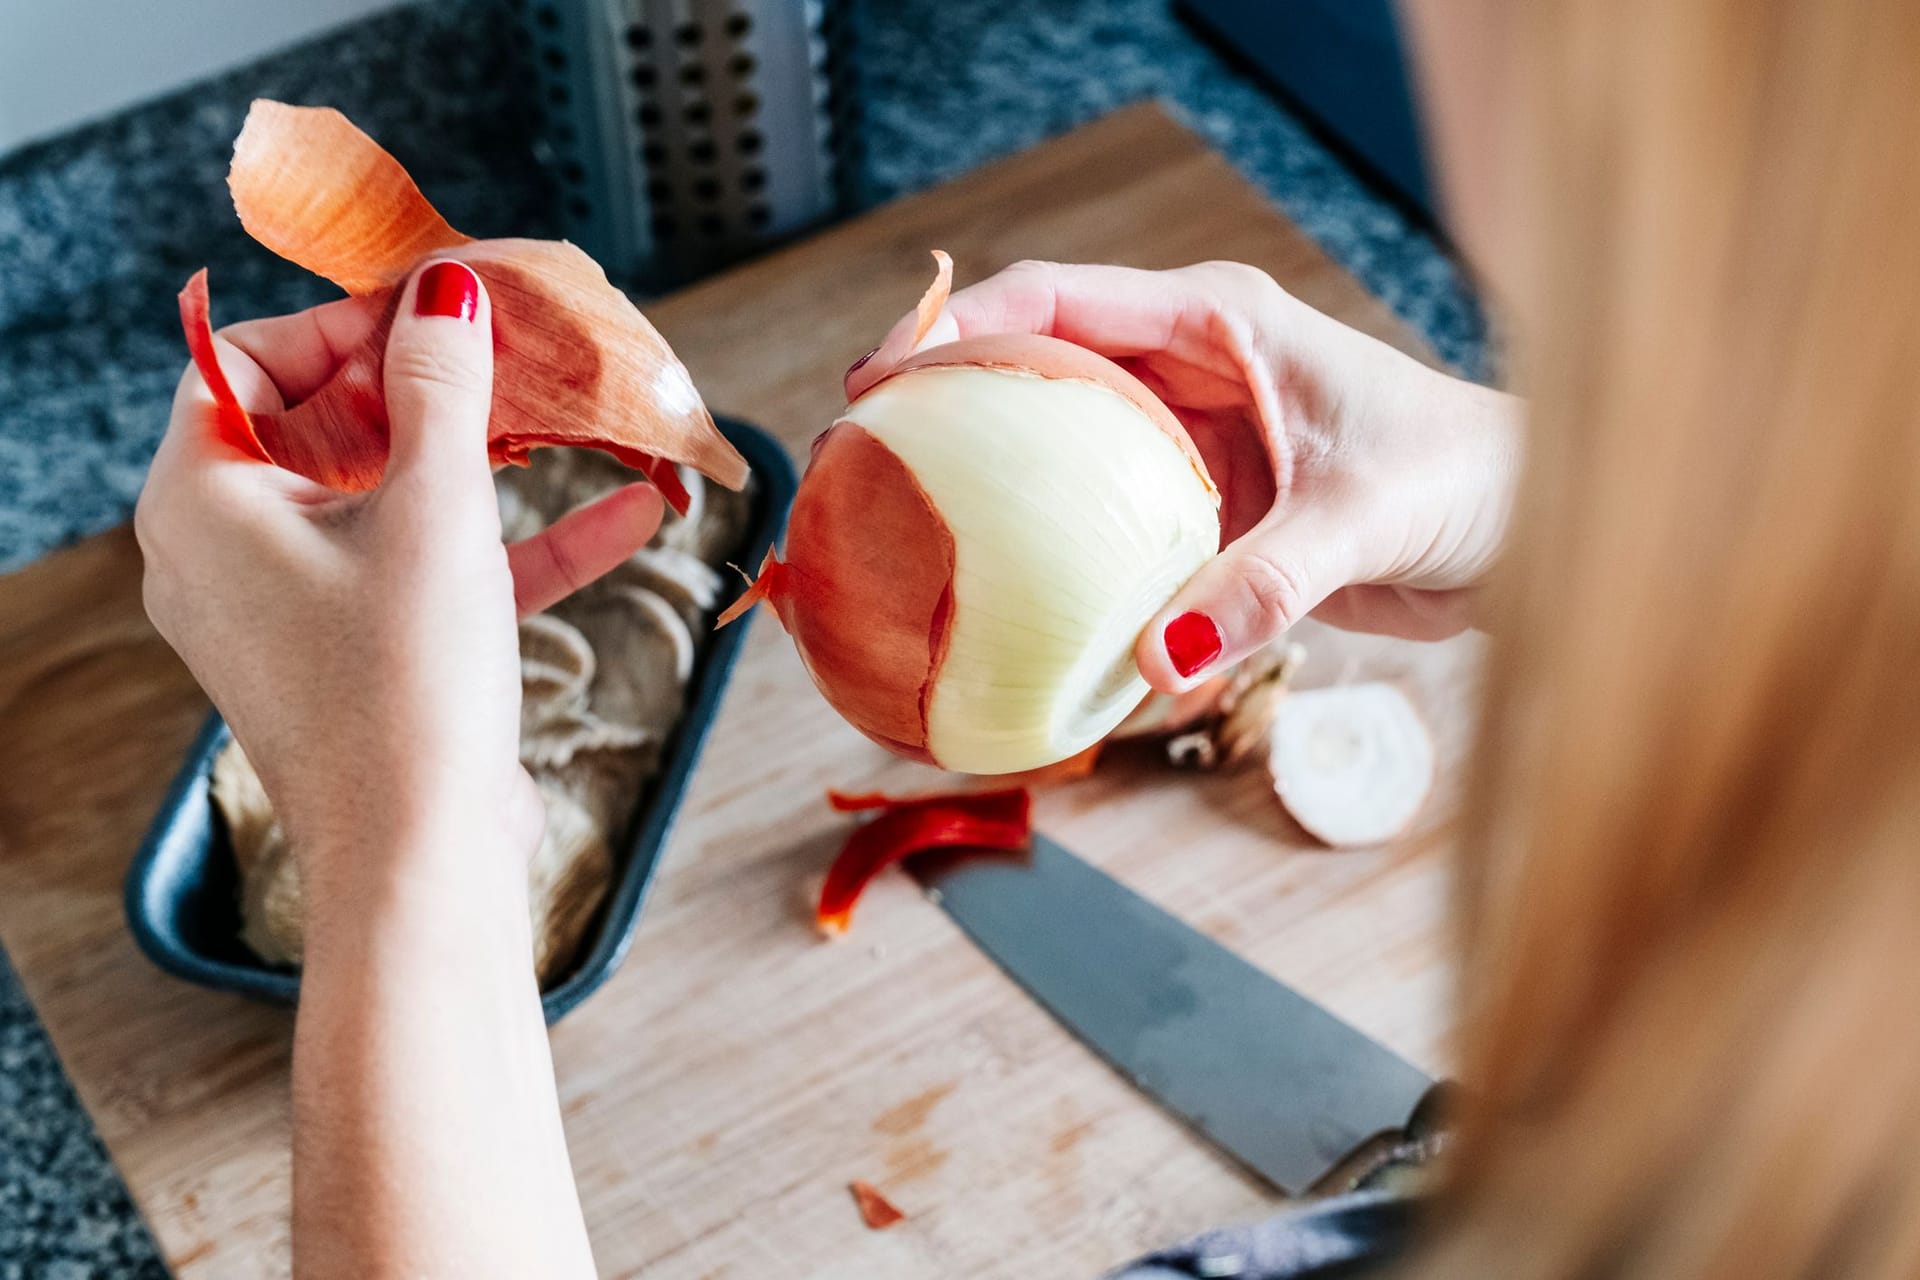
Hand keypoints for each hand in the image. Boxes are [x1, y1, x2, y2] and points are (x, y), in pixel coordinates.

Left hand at [138, 260, 661, 897]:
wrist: (423, 861)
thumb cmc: (401, 683)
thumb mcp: (433, 508)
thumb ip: (442, 387)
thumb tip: (446, 289)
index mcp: (204, 500)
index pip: (253, 363)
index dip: (347, 323)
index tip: (440, 309)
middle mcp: (232, 550)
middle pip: (331, 424)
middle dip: (438, 386)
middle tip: (517, 350)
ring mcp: (300, 608)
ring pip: (396, 499)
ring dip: (495, 463)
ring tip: (577, 418)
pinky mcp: (366, 656)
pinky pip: (436, 572)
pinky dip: (516, 544)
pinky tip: (629, 515)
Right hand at [849, 260, 1522, 691]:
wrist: (1527, 530)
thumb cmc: (1469, 480)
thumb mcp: (1365, 518)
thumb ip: (1265, 582)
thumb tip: (1160, 659)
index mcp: (1218, 324)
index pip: (1056, 302)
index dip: (956, 329)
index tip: (882, 382)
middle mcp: (1189, 373)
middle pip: (1034, 370)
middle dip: (946, 406)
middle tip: (866, 467)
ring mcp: (1189, 445)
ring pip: (1060, 456)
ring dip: (995, 490)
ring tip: (910, 539)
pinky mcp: (1200, 513)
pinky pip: (1104, 533)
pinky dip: (1059, 565)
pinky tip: (1015, 612)